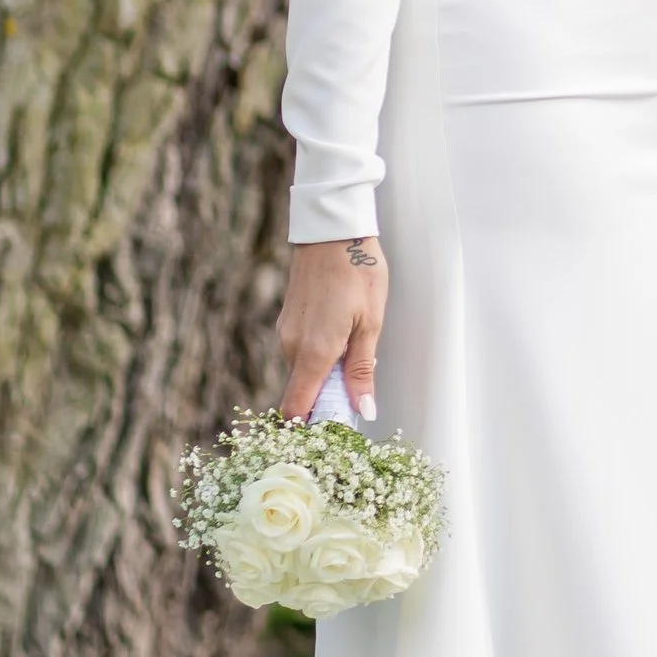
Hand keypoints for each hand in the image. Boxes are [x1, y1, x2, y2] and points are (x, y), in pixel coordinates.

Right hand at [277, 235, 386, 418]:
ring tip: (355, 348)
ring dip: (325, 373)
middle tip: (358, 387)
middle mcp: (291, 346)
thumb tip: (362, 410)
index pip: (297, 408)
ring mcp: (285, 332)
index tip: (335, 428)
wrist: (332, 228)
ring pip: (303, 370)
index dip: (312, 424)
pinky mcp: (286, 320)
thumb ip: (361, 370)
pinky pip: (300, 351)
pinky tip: (341, 332)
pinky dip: (318, 355)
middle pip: (302, 391)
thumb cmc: (357, 271)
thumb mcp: (370, 323)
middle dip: (327, 398)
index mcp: (313, 352)